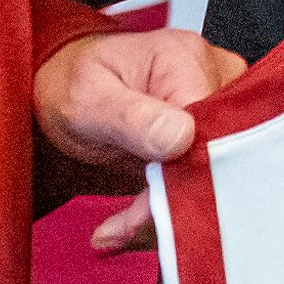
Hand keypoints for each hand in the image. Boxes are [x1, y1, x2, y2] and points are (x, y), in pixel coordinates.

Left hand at [38, 26, 244, 254]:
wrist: (66, 89)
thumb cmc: (72, 84)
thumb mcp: (87, 100)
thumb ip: (132, 118)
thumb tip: (183, 136)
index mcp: (186, 58)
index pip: (208, 126)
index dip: (184, 172)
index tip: (148, 205)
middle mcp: (211, 75)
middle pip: (217, 149)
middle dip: (175, 195)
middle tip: (127, 224)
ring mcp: (212, 101)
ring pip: (211, 168)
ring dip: (170, 204)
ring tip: (121, 225)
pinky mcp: (205, 129)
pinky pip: (201, 172)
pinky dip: (168, 202)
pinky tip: (133, 217)